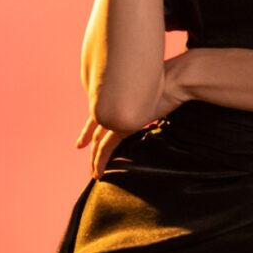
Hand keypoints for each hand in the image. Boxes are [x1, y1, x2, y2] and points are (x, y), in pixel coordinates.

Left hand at [73, 60, 192, 177]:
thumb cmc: (168, 81)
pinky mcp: (122, 127)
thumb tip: (150, 102)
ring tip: (94, 172)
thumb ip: (143, 98)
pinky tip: (99, 171)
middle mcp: (111, 106)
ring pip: (98, 140)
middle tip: (80, 147)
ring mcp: (115, 116)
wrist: (173, 81)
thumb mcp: (151, 89)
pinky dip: (101, 160)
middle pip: (94, 127)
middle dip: (86, 139)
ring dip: (94, 157)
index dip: (88, 127)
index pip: (97, 115)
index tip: (82, 139)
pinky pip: (106, 147)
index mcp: (115, 96)